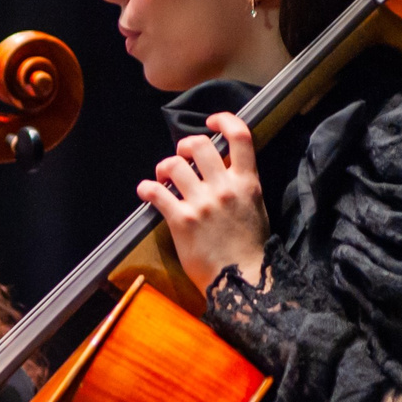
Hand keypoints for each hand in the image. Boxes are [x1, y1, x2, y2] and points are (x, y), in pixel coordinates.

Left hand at [138, 113, 268, 292]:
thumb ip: (240, 184)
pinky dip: (146, 188)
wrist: (243, 282)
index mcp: (247, 182)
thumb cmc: (249, 248)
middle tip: (181, 157)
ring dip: (164, 168)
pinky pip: (156, 192)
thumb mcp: (255, 207)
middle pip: (199, 144)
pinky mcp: (182, 220)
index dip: (223, 119)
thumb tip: (222, 166)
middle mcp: (224, 188)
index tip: (211, 122)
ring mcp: (202, 203)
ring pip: (173, 165)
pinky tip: (146, 192)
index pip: (240, 136)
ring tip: (163, 178)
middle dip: (185, 146)